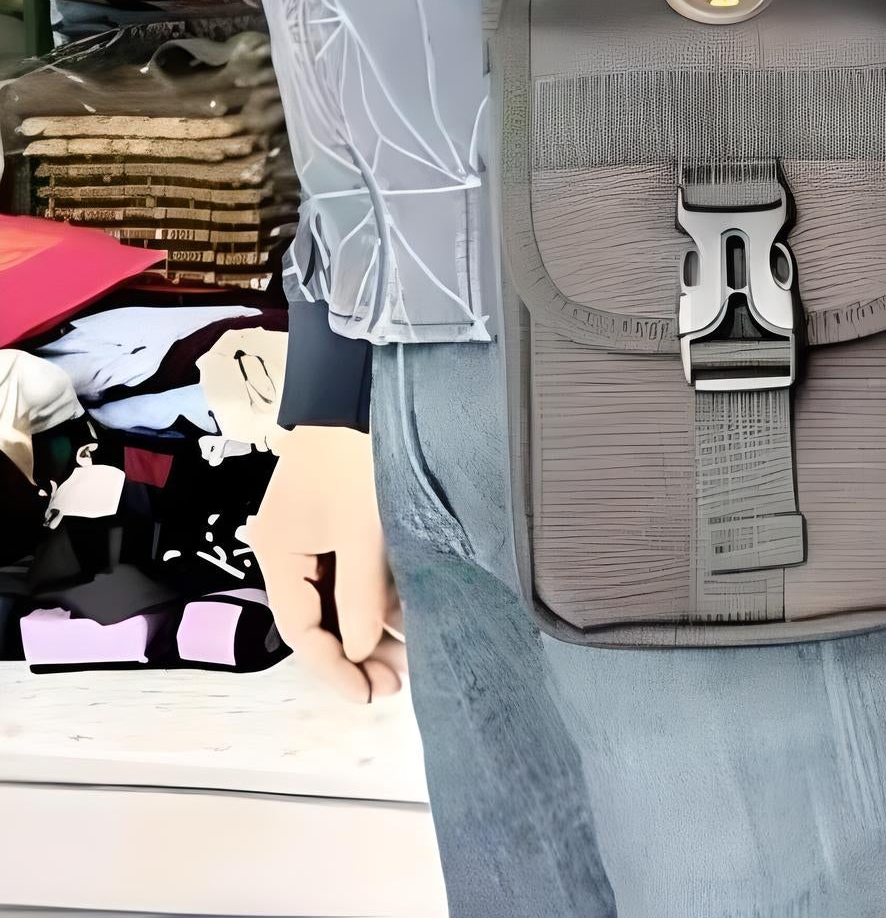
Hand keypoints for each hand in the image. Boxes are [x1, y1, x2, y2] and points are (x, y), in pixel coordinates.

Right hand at [245, 426, 404, 703]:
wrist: (358, 391)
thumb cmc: (356, 459)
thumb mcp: (363, 535)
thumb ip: (360, 598)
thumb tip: (359, 651)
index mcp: (278, 553)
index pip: (300, 631)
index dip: (333, 668)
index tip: (368, 694)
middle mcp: (289, 547)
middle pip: (319, 616)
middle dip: (357, 651)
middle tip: (397, 680)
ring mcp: (313, 531)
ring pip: (340, 595)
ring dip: (370, 624)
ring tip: (407, 654)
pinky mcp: (339, 516)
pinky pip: (352, 569)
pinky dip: (376, 594)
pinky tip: (405, 613)